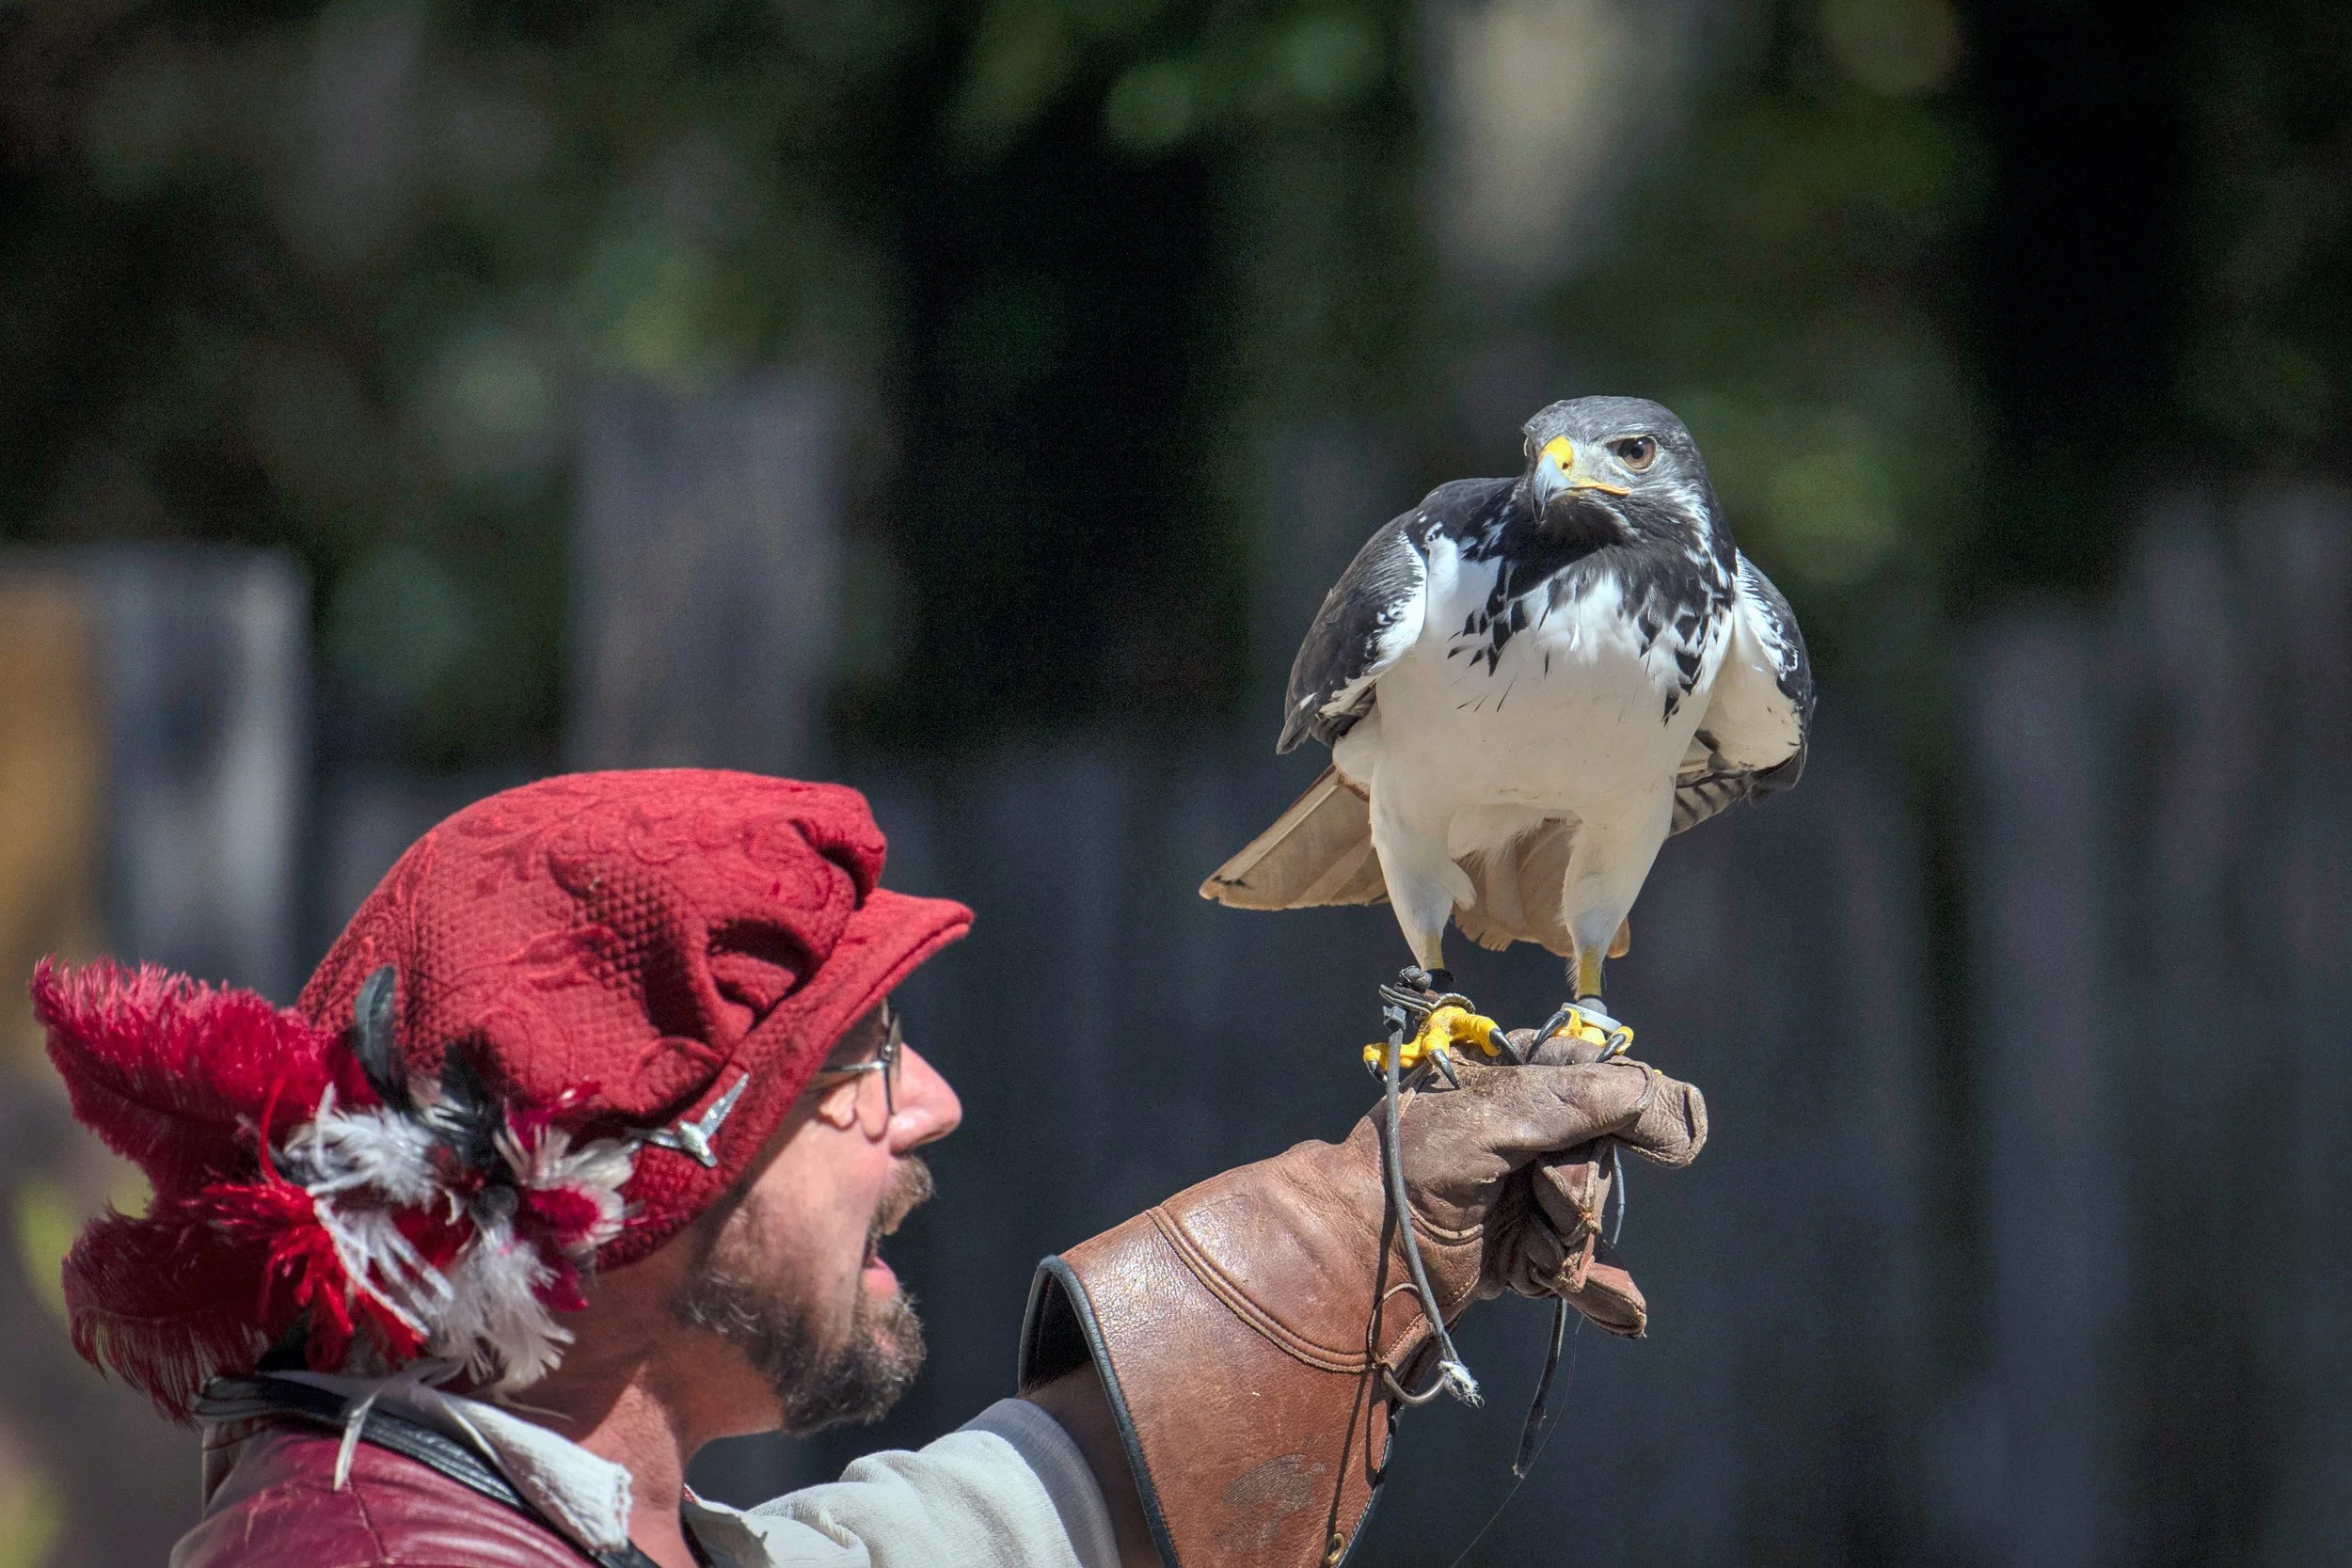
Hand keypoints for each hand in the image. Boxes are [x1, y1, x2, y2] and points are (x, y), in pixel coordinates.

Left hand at [1027, 1040, 1707, 1567]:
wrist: (1347, 1260)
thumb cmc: (1407, 1171)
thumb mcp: (1494, 1117)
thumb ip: (1584, 1099)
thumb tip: (1676, 1111)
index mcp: (1507, 1078)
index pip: (1600, 1078)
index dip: (1632, 1110)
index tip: (1669, 1137)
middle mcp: (1518, 1133)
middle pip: (1600, 1157)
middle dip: (1577, 1193)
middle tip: (1537, 1203)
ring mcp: (1517, 1197)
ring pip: (1590, 1221)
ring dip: (1569, 1247)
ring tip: (1530, 1258)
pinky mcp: (1514, 1256)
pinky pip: (1584, 1276)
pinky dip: (1604, 1296)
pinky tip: (1627, 1317)